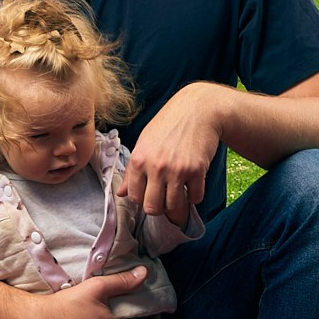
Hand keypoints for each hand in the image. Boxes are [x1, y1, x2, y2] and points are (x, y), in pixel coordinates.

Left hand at [123, 83, 221, 226]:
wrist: (198, 109)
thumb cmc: (168, 125)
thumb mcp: (144, 143)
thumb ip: (132, 171)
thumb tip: (120, 193)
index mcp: (139, 160)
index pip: (134, 197)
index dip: (142, 199)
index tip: (150, 195)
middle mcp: (156, 167)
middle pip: (153, 208)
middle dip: (159, 208)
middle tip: (165, 200)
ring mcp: (177, 170)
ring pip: (174, 207)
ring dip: (178, 206)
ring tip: (179, 197)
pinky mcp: (197, 171)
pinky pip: (195, 197)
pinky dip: (195, 196)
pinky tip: (193, 185)